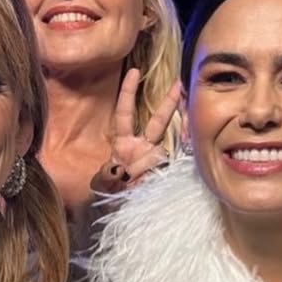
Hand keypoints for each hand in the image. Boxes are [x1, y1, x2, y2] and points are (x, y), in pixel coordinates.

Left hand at [90, 69, 181, 194]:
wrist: (120, 210)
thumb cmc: (109, 191)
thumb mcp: (102, 182)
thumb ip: (110, 175)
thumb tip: (126, 168)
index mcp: (123, 143)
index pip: (125, 113)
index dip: (128, 93)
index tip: (134, 71)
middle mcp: (143, 146)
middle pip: (158, 121)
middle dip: (168, 103)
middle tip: (179, 84)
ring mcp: (156, 159)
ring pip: (163, 151)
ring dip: (147, 165)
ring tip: (133, 179)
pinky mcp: (165, 173)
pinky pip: (167, 169)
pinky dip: (156, 175)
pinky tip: (147, 181)